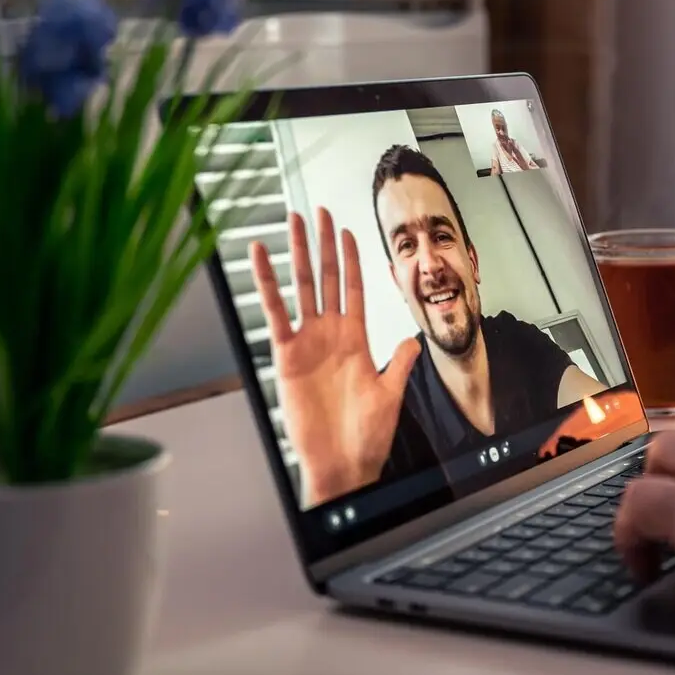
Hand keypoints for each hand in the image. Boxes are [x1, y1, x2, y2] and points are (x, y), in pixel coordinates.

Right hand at [250, 207, 420, 505]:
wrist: (343, 463)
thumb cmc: (365, 435)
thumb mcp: (391, 393)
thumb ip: (399, 363)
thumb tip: (414, 340)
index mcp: (356, 339)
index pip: (352, 288)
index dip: (350, 259)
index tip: (347, 230)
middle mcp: (330, 334)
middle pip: (326, 278)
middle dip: (322, 244)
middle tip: (317, 211)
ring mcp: (307, 341)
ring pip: (301, 287)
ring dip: (297, 254)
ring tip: (291, 222)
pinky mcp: (286, 354)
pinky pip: (275, 312)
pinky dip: (266, 283)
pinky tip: (260, 256)